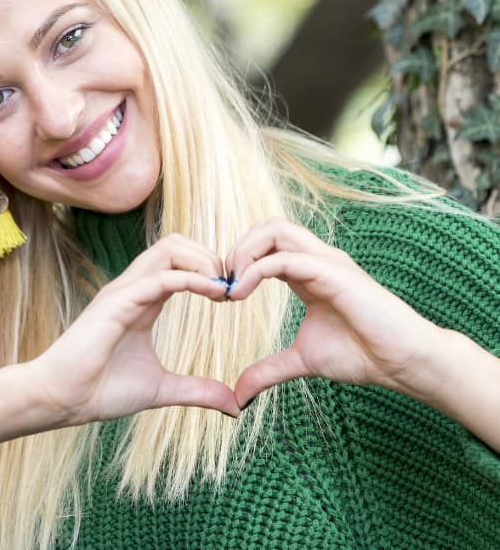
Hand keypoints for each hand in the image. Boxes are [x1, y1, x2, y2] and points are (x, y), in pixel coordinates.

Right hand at [27, 234, 240, 427]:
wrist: (61, 399)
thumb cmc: (100, 390)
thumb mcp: (162, 389)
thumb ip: (197, 390)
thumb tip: (235, 406)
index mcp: (143, 301)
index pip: (180, 262)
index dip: (211, 270)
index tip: (233, 297)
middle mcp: (133, 289)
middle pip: (176, 244)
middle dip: (211, 257)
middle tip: (230, 289)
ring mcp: (124, 292)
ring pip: (169, 248)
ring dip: (203, 261)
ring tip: (222, 289)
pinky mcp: (116, 303)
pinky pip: (160, 277)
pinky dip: (191, 279)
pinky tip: (212, 294)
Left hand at [225, 217, 442, 406]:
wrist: (402, 363)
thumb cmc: (361, 355)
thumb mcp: (300, 361)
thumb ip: (267, 371)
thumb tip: (239, 395)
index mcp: (307, 272)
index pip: (265, 244)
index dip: (237, 262)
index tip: (221, 294)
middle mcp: (316, 259)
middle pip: (267, 227)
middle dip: (236, 249)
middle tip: (222, 285)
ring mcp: (327, 262)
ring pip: (275, 230)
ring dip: (243, 253)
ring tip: (231, 287)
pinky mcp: (335, 273)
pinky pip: (285, 258)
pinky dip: (255, 270)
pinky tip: (240, 294)